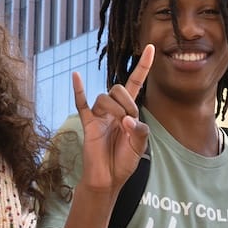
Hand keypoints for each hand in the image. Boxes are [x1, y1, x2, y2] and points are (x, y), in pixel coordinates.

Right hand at [70, 45, 154, 198]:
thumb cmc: (124, 162)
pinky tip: (76, 75)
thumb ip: (139, 130)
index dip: (143, 66)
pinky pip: (81, 103)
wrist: (108, 179)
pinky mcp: (88, 123)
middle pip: (118, 88)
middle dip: (127, 102)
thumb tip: (126, 119)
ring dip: (114, 108)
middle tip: (129, 121)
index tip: (151, 48)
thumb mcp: (140, 146)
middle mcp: (113, 109)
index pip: (136, 83)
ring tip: (118, 125)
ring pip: (104, 97)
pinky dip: (78, 89)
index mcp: (128, 111)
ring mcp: (99, 115)